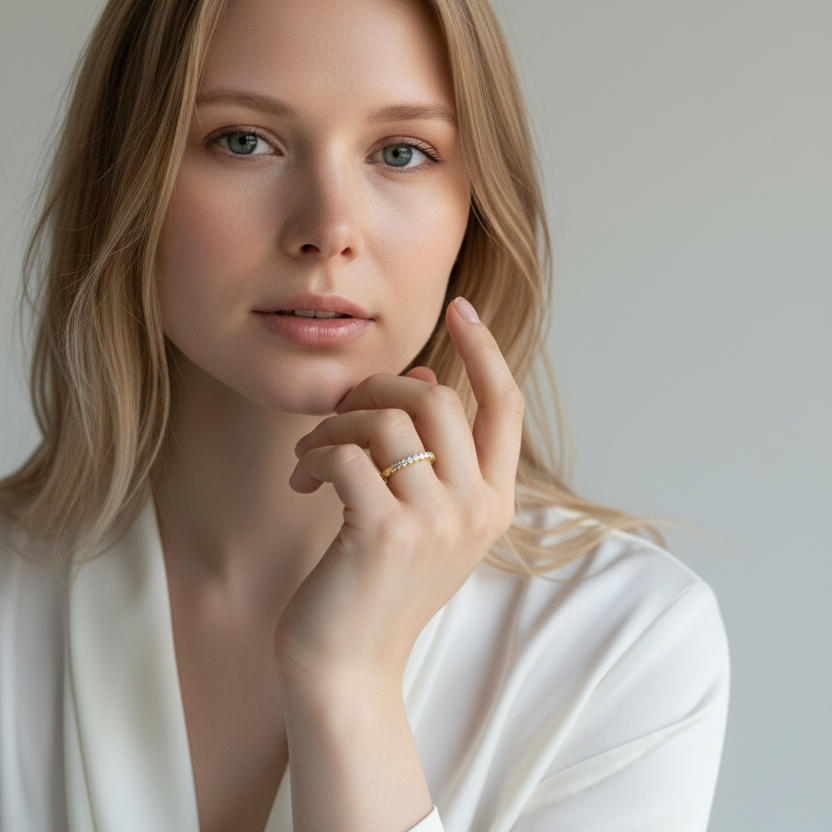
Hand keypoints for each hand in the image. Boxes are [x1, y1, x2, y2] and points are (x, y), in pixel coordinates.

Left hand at [275, 297, 523, 688]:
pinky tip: (301, 480)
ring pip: (388, 421)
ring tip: (312, 453)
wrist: (350, 668)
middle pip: (438, 399)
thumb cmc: (379, 586)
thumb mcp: (422, 518)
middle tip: (342, 414)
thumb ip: (433, 452)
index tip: (459, 308)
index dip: (484, 350)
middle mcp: (476, 509)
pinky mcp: (386, 532)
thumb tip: (423, 375)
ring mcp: (436, 522)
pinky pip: (346, 454)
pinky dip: (314, 454)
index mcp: (493, 502)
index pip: (503, 406)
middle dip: (378, 391)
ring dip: (336, 426)